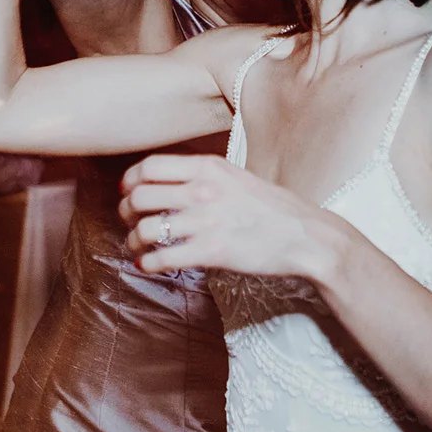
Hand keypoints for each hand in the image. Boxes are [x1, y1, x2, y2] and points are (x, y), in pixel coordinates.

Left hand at [118, 155, 340, 278]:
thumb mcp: (237, 177)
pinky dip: (148, 263)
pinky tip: (149, 265)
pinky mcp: (211, 252)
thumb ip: (204, 177)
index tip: (127, 192)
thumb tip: (169, 184)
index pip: (150, 166)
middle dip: (125, 211)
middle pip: (139, 196)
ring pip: (146, 229)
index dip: (130, 181)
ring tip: (138, 246)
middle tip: (129, 221)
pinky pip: (162, 258)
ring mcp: (206, 221)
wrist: (306, 237)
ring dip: (134, 240)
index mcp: (209, 167)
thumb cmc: (273, 209)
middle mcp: (203, 190)